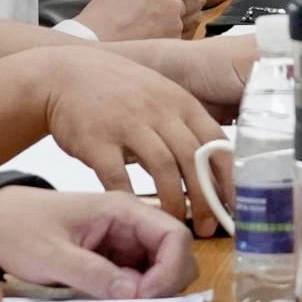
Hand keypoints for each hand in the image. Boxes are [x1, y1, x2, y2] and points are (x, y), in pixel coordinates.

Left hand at [0, 187, 196, 299]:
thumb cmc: (18, 227)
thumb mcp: (50, 254)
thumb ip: (91, 273)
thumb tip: (133, 293)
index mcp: (122, 210)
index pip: (175, 236)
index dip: (170, 270)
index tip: (145, 297)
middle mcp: (131, 223)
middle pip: (176, 254)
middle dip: (165, 284)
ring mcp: (124, 241)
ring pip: (160, 269)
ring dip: (149, 291)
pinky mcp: (114, 258)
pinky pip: (138, 277)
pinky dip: (133, 293)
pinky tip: (108, 299)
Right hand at [32, 51, 228, 231]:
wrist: (66, 75)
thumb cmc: (120, 90)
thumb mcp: (161, 96)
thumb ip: (186, 127)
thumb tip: (214, 166)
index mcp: (181, 103)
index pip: (217, 142)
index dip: (229, 177)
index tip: (236, 205)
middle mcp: (159, 111)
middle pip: (193, 159)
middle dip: (205, 198)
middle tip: (210, 227)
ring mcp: (127, 123)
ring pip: (162, 167)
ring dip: (173, 201)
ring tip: (175, 223)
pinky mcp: (96, 139)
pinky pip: (118, 174)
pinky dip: (131, 197)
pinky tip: (137, 213)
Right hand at [74, 0, 210, 43]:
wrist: (95, 46)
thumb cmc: (103, 14)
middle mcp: (171, 3)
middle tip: (168, 2)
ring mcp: (175, 24)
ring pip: (193, 14)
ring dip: (182, 14)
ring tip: (158, 19)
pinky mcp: (174, 42)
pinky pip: (184, 32)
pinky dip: (175, 31)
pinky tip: (155, 33)